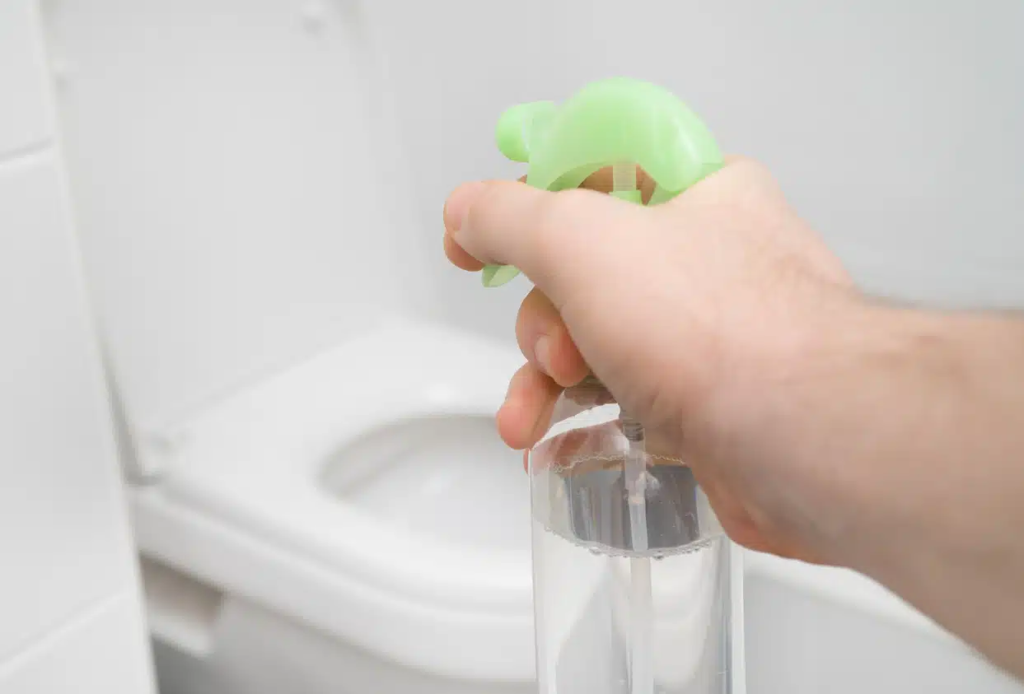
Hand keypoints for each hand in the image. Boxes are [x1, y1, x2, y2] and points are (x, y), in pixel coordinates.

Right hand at [443, 157, 855, 563]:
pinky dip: (578, 422)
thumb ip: (512, 217)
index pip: (596, 175)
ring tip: (527, 416)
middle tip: (556, 349)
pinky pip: (622, 402)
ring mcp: (710, 338)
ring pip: (598, 344)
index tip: (478, 239)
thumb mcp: (583, 240)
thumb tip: (468, 211)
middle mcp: (708, 262)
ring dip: (544, 380)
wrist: (800, 442)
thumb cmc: (718, 329)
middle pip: (583, 273)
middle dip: (544, 318)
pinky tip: (548, 445)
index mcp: (698, 195)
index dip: (530, 203)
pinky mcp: (707, 407)